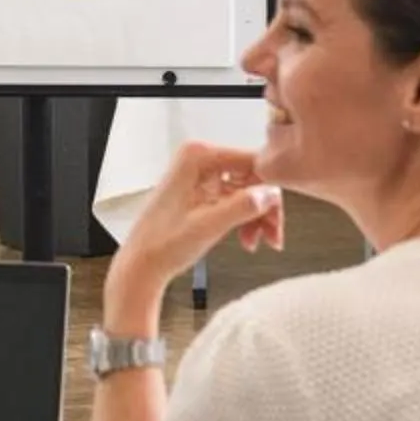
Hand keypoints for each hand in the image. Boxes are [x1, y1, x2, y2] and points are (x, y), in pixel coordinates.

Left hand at [101, 142, 279, 330]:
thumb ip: (242, 206)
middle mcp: (198, 159)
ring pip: (247, 190)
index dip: (269, 190)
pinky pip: (236, 200)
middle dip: (264, 208)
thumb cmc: (162, 245)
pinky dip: (245, 219)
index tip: (277, 216)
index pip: (252, 162)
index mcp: (196, 156)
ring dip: (257, 216)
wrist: (142, 264)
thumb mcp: (208, 226)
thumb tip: (271, 193)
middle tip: (272, 235)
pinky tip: (247, 239)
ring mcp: (201, 175)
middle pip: (252, 177)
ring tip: (259, 242)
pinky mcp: (203, 192)